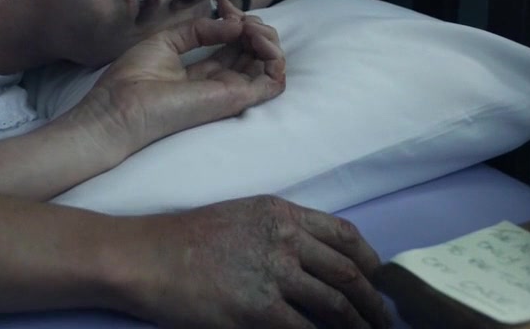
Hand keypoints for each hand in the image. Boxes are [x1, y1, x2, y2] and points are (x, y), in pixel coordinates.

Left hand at [69, 0, 284, 152]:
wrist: (119, 110)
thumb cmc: (132, 81)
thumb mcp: (166, 41)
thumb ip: (199, 30)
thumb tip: (234, 23)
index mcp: (201, 72)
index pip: (233, 44)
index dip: (235, 19)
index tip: (223, 3)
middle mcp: (219, 82)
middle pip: (254, 52)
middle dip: (254, 26)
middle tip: (238, 14)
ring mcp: (229, 92)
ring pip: (269, 65)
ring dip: (267, 38)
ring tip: (250, 25)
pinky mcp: (235, 99)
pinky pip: (273, 81)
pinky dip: (274, 56)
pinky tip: (255, 38)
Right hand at [117, 196, 392, 328]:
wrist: (144, 257)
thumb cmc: (183, 239)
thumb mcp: (238, 217)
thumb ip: (277, 232)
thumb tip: (310, 263)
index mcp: (281, 213)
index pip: (344, 235)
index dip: (371, 261)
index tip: (381, 280)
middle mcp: (285, 239)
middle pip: (349, 273)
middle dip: (374, 301)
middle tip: (385, 320)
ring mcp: (273, 275)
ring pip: (336, 306)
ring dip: (359, 327)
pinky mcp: (258, 309)